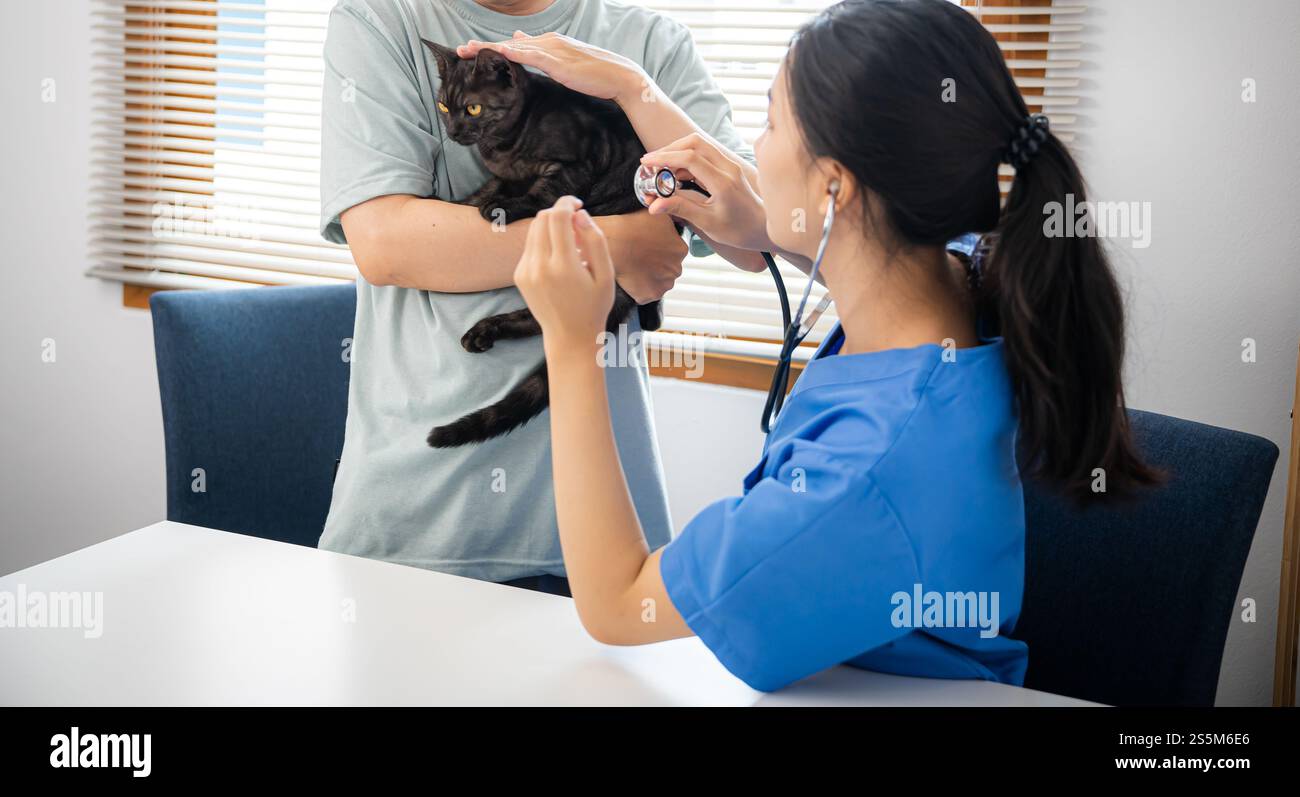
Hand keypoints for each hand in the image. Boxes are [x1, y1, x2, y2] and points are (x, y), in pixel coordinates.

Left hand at [457, 31, 644, 104]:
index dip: (492, 48)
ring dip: (490, 48)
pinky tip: (499, 52)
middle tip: (459, 49)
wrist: (619, 77)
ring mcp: (553, 50)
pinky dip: (515, 53)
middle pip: (510, 44)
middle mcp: (548, 42)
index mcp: (549, 44)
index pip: (516, 45)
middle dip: (483, 47)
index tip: (471, 51)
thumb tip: (523, 46)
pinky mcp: (559, 62)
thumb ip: (546, 58)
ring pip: (515, 47)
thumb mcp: (565, 64)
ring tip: (468, 50)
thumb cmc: (595, 74)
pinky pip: (532, 56)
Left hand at [514, 196, 614, 347]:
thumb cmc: (594, 306)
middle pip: (543, 218)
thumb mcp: (606, 275)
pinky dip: (543, 242)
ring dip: (550, 226)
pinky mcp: (519, 275)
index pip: (558, 217)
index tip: (578, 203)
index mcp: (564, 266)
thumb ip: (595, 241)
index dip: (567, 203)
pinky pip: (530, 246)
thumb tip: (580, 214)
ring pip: (534, 230)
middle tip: (576, 223)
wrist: (569, 336)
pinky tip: (559, 259)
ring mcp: (526, 271)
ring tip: (570, 243)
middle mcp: (540, 266)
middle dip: (559, 212)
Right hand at [600, 210, 685, 303]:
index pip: (674, 252)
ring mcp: (664, 284)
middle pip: (668, 268)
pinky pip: (646, 293)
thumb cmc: (632, 226)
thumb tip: (671, 217)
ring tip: (634, 267)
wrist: (613, 242)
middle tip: (641, 257)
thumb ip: (670, 221)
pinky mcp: (650, 295)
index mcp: (681, 250)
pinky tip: (630, 277)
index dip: (661, 249)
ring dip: (650, 277)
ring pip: (659, 282)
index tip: (649, 246)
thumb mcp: (658, 215)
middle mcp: (676, 269)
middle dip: (657, 264)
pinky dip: (639, 288)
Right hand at [640, 132, 768, 251]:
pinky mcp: (728, 167)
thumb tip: (653, 204)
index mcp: (723, 182)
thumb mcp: (707, 223)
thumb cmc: (738, 231)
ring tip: (661, 171)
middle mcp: (728, 168)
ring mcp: (729, 165)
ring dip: (678, 153)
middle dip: (670, 149)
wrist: (763, 229)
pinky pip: (705, 155)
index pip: (689, 158)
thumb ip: (681, 209)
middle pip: (695, 142)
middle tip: (651, 163)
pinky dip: (687, 160)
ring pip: (700, 146)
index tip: (645, 163)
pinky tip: (676, 175)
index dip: (664, 157)